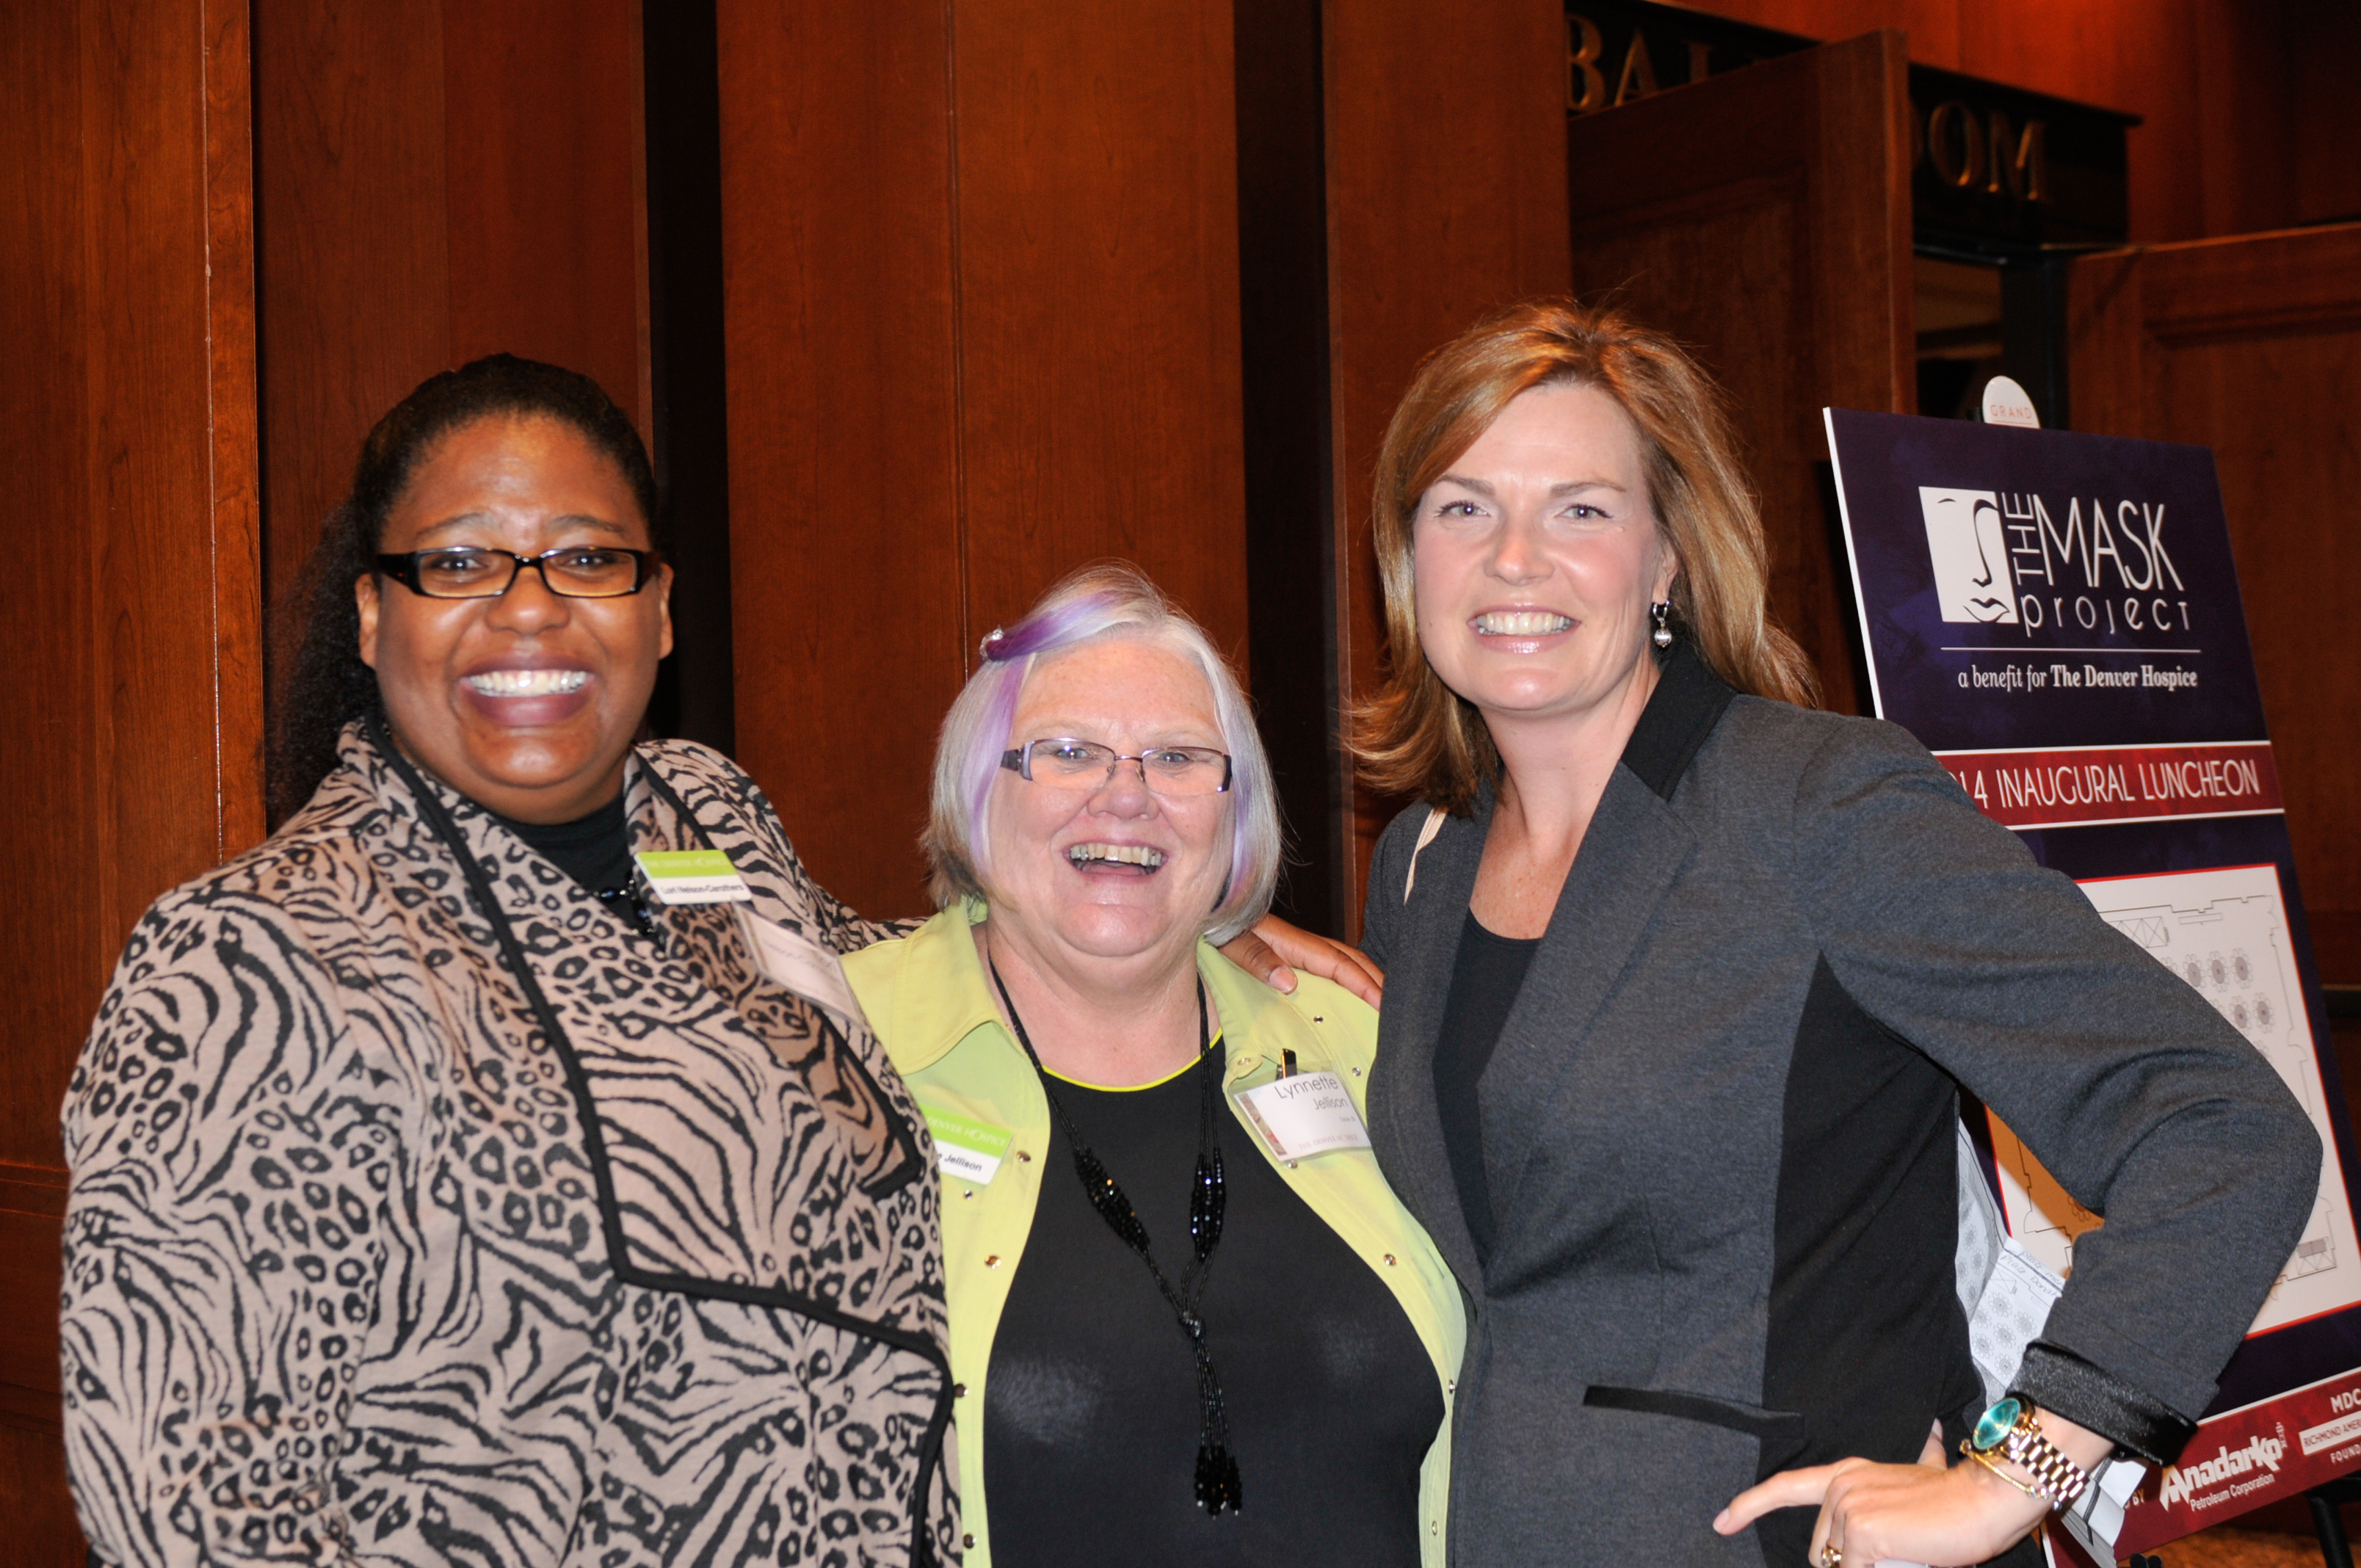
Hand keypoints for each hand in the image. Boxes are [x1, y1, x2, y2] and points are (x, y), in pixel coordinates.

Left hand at [1216, 916, 1384, 1007]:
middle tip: (1398, 1011)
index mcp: (1292, 942)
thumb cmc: (1214, 923)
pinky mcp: (1287, 956)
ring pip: (1342, 964)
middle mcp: (1300, 945)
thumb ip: (1256, 958)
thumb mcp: (1230, 940)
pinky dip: (1346, 983)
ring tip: (1383, 1008)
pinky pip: (1326, 970)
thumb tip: (1289, 982)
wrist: (1202, 908)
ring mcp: (1296, 950)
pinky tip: (1347, 1002)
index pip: (1338, 964)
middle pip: (1351, 960)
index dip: (1364, 984)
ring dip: (1365, 981)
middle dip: (1377, 982)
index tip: (1384, 1005)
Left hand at [1715, 1422, 2048, 1567]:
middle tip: (1898, 1550)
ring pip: (1840, 1566)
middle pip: (1823, 1554)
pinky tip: (1910, 1557)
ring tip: (1910, 1550)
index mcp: (1847, 1475)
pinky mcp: (1861, 1532)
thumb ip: (1908, 1473)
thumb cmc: (1957, 1498)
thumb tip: (1922, 1450)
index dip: (1749, 1505)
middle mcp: (1840, 1487)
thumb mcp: (1921, 1478)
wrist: (1985, 1498)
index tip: (1722, 1522)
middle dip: (1853, 1565)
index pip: (1786, 1487)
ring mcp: (1847, 1508)